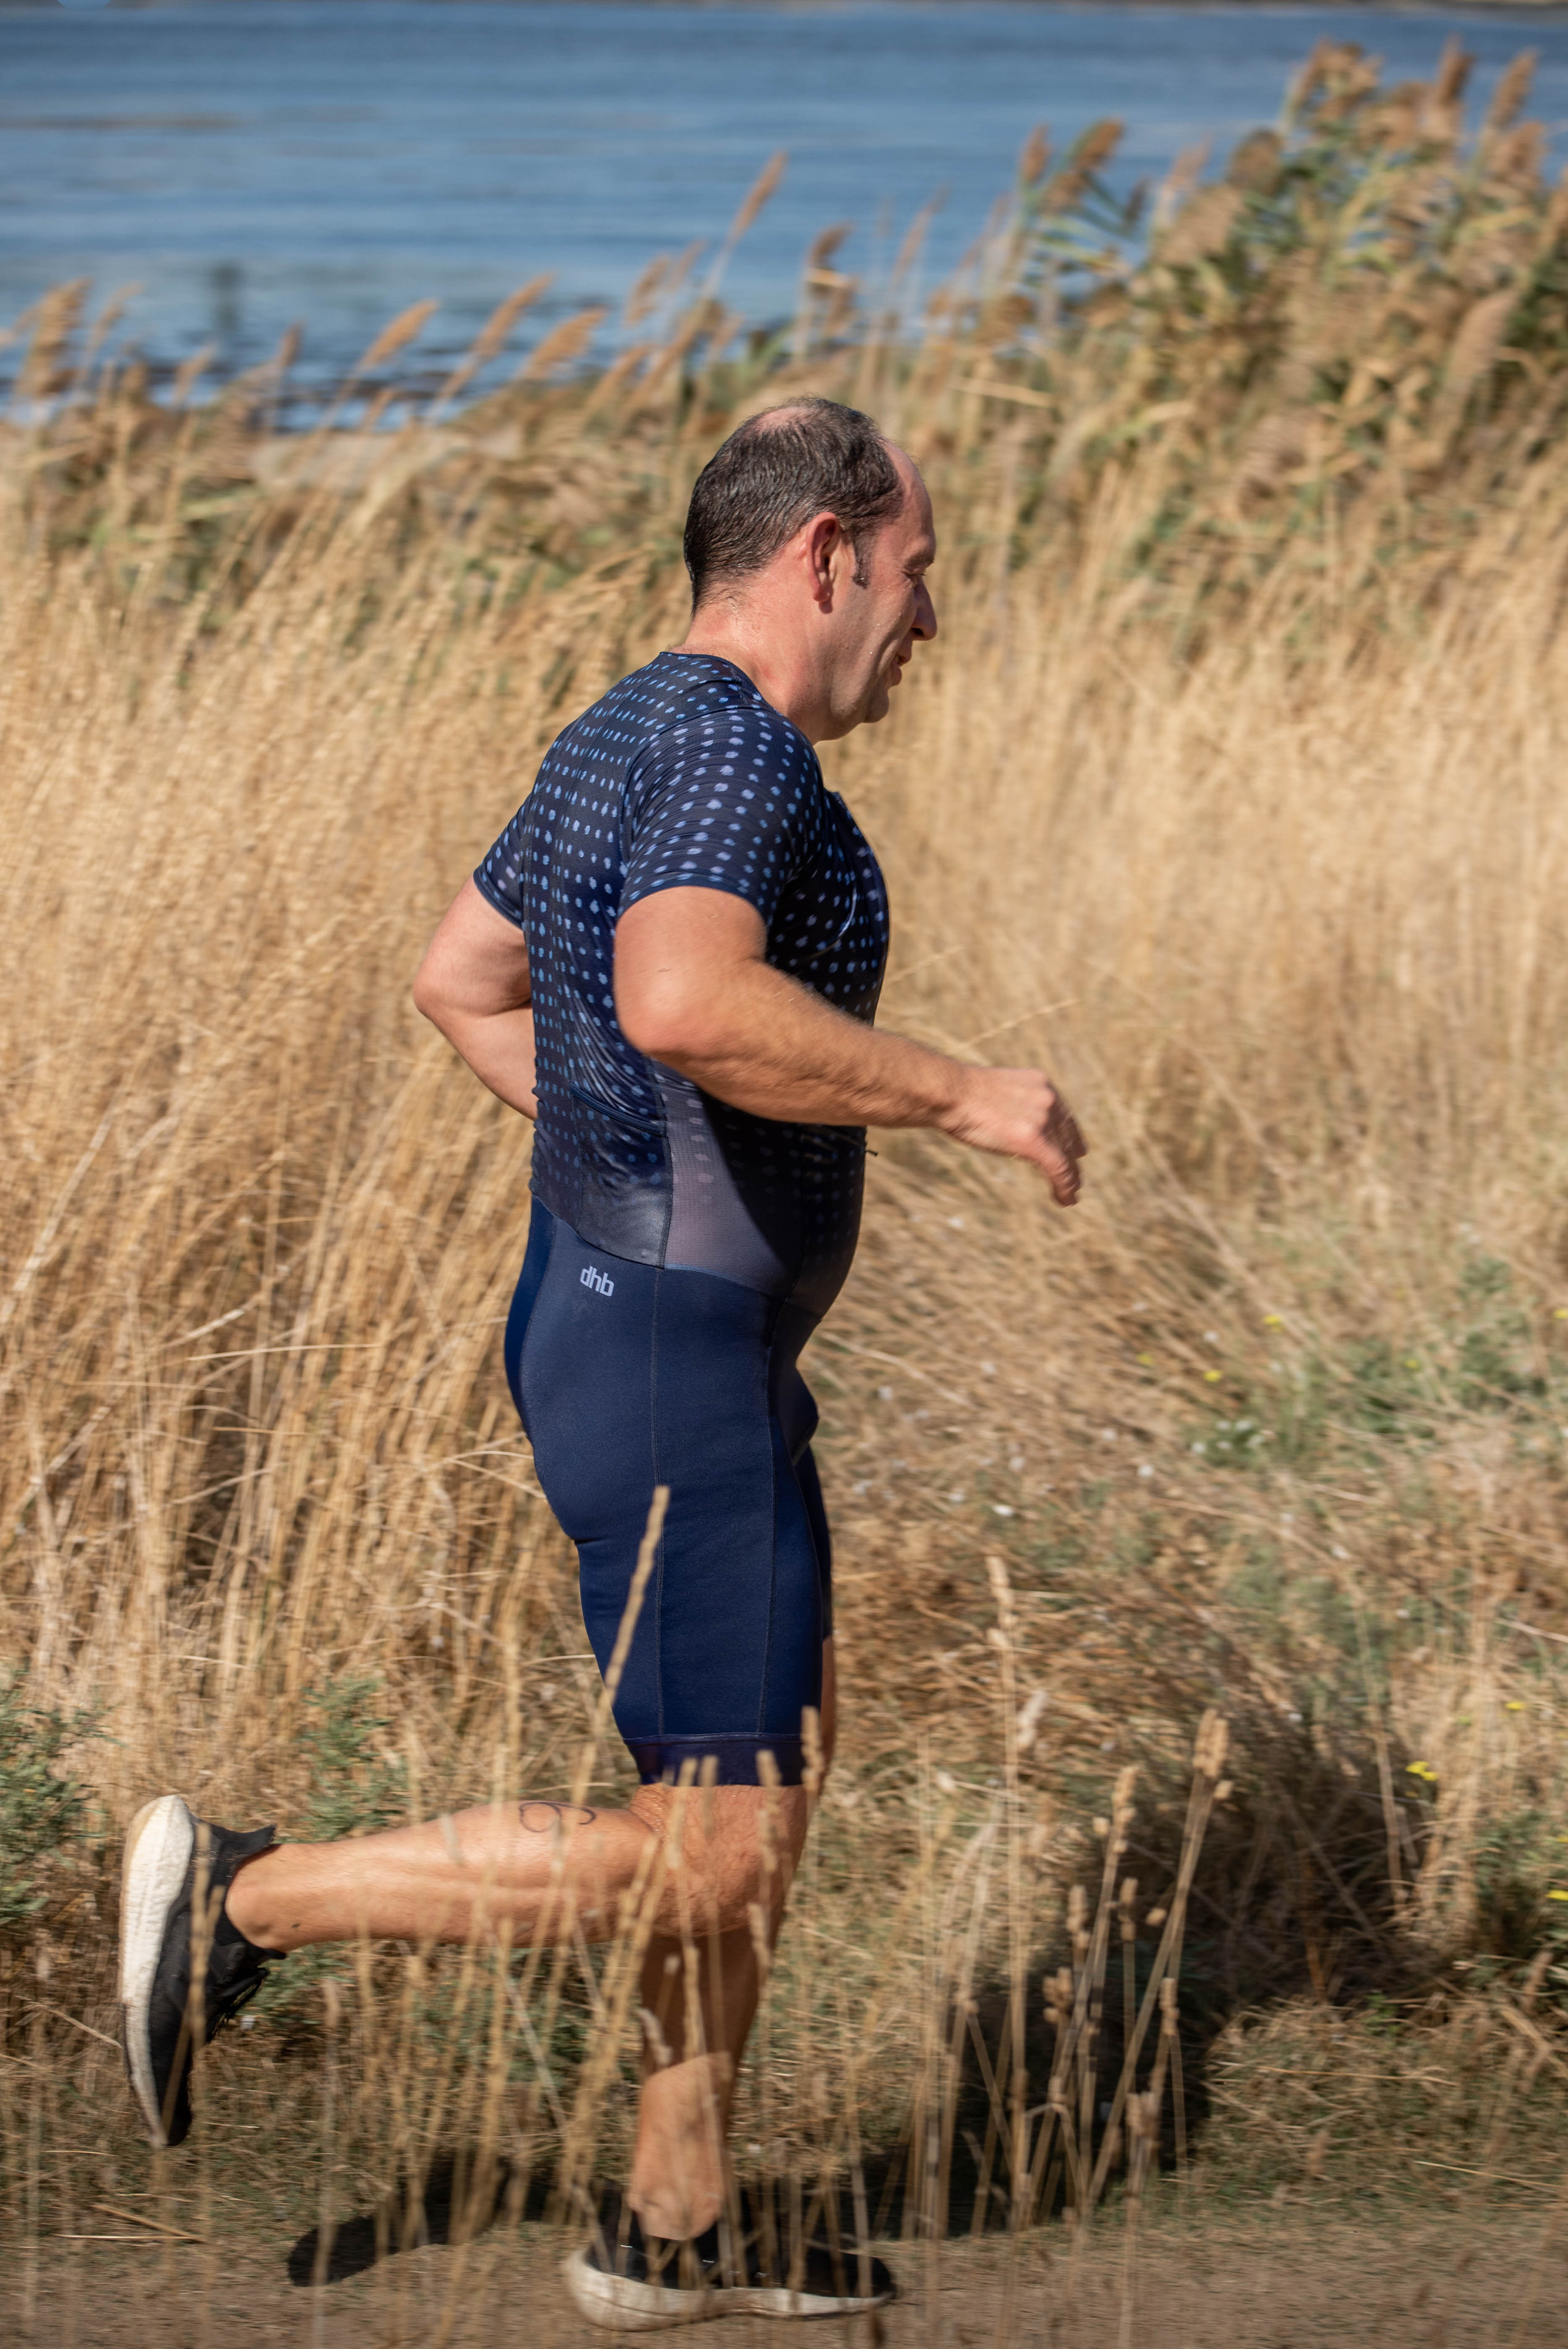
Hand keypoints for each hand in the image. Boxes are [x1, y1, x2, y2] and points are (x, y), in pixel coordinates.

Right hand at [941, 1066, 1086, 1206]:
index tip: (1076, 1152)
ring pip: (1066, 1155)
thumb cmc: (960, 1094)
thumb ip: (1011, 1106)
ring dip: (1070, 1178)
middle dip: (1072, 1159)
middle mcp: (1048, 1100)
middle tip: (1074, 1178)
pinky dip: (1065, 1187)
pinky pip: (1059, 1169)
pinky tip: (1066, 1200)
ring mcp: (1043, 1120)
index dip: (1071, 1137)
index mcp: (1040, 1084)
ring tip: (1070, 1194)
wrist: (951, 1093)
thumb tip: (1008, 1124)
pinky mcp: (1035, 1141)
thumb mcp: (995, 1093)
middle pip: (1068, 1136)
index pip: (1064, 1116)